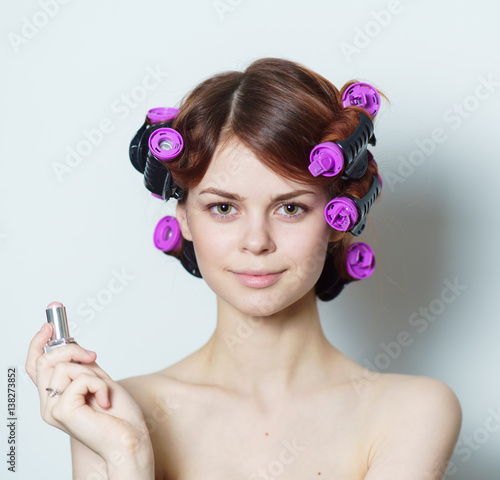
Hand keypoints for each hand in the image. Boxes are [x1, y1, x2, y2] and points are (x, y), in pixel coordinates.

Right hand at [26, 323, 153, 467]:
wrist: (129, 439)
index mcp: (57, 396)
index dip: (39, 343)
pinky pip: (80, 379)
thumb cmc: (118, 415)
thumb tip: (71, 343)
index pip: (36, 366)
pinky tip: (104, 401)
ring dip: (92, 373)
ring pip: (64, 366)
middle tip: (92, 356)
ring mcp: (52, 409)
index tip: (50, 324)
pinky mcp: (62, 411)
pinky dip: (99, 385)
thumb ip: (82, 364)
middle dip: (72, 350)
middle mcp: (49, 404)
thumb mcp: (99, 379)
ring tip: (102, 392)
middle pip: (46, 360)